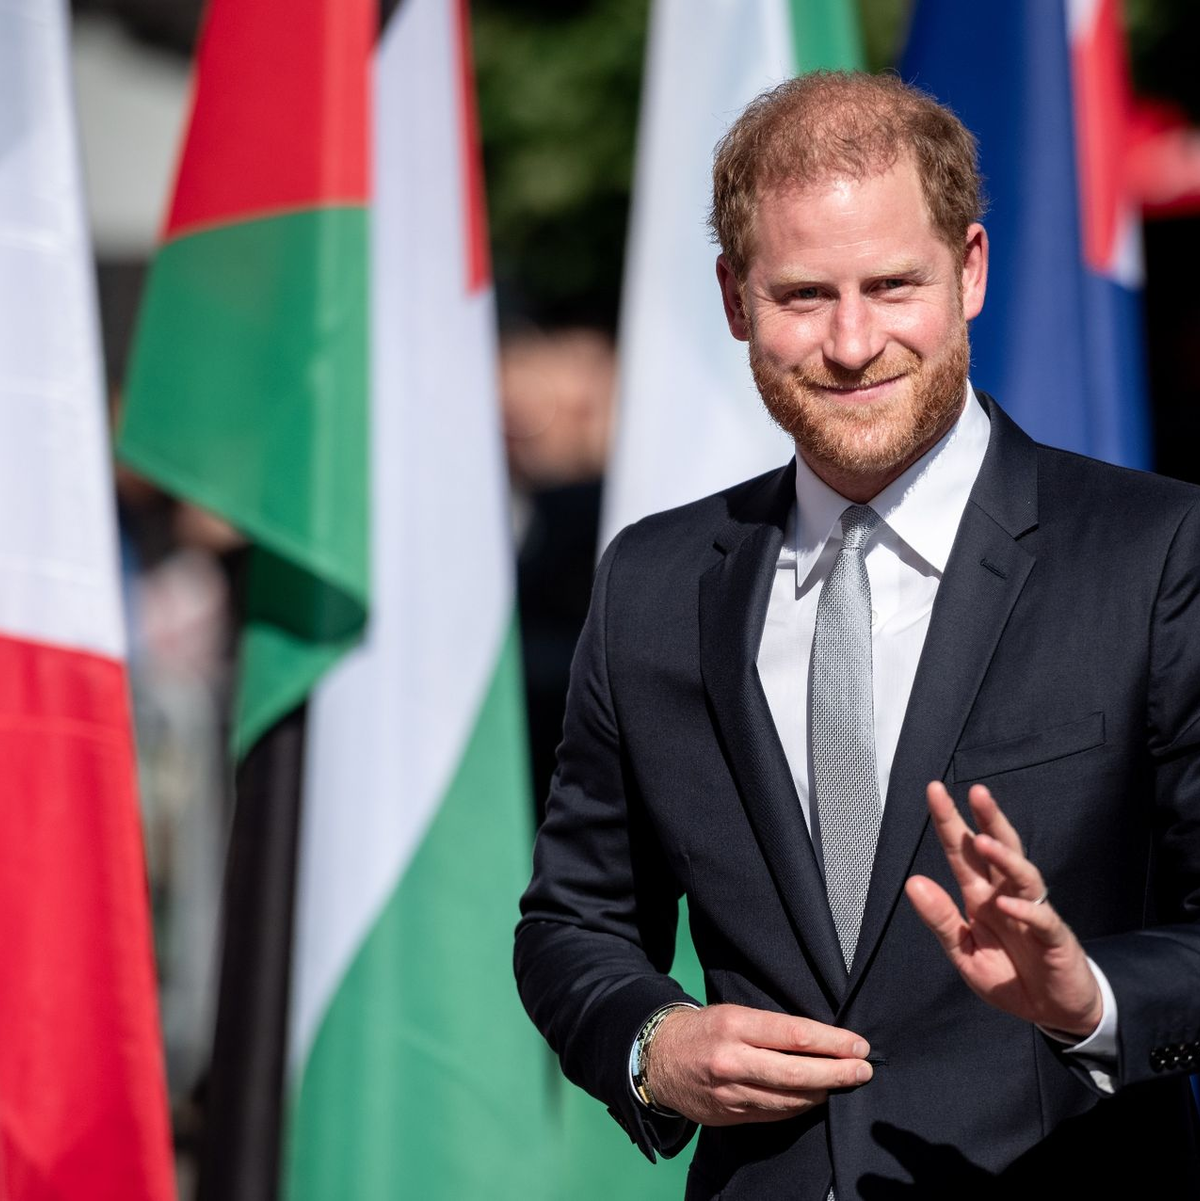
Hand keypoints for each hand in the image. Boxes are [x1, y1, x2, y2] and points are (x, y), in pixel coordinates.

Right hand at [646, 1003, 871, 1125]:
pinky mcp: (729, 1115)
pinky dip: (799, 1107)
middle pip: (797, 1073)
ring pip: (789, 1099)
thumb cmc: (704, 1029)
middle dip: (837, 1073)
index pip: (794, 1035)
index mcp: (735, 1025)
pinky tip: (815, 1098)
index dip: (832, 1042)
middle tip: (864, 1070)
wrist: (657, 1058)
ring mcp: (730, 1093)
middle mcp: (732, 1061)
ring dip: (823, 1093)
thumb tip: (819, 1040)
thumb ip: (770, 1027)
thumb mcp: (732, 1013)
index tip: (858, 1045)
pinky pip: (774, 1114)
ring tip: (845, 1083)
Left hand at [905, 782, 1102, 1037]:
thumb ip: (941, 920)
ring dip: (1004, 857)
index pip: (961, 853)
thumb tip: (913, 882)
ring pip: (1022, 874)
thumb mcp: (965, 953)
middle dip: (987, 819)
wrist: (1054, 1012)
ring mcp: (1032, 912)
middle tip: (976, 791)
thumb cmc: (1009, 976)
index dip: (949, 822)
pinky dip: (1025, 909)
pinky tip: (1008, 903)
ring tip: (983, 840)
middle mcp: (1006, 895)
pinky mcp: (1055, 938)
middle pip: (998, 849)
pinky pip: (1041, 918)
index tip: (934, 789)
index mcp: (980, 897)